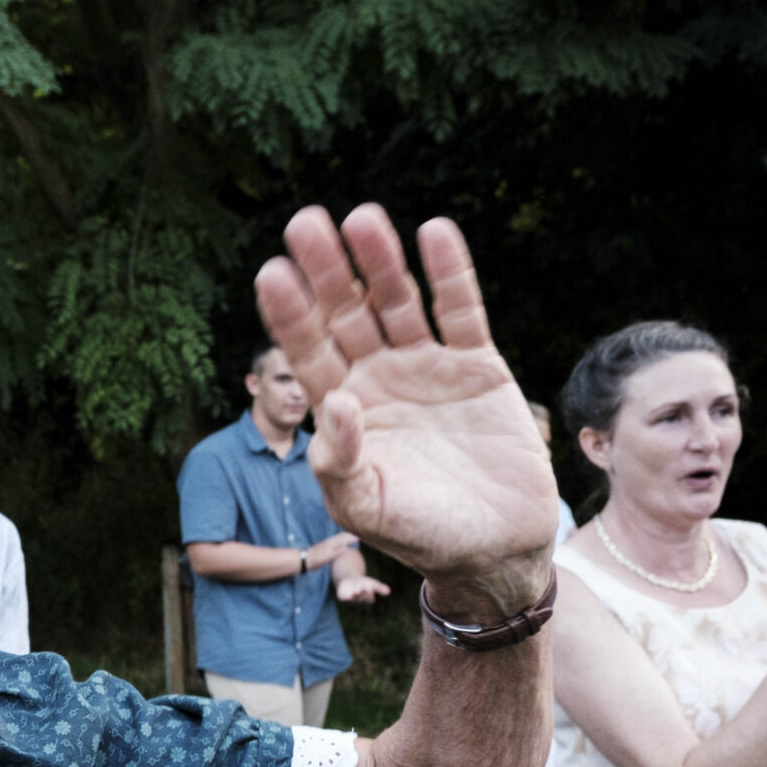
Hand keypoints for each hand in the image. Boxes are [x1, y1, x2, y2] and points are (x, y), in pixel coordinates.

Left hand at [256, 207, 558, 618]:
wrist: (494, 548)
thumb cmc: (419, 535)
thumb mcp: (365, 507)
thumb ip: (339, 461)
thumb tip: (334, 402)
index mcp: (340, 409)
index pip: (306, 350)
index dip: (289, 312)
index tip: (272, 272)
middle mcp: (377, 378)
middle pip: (345, 313)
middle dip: (327, 271)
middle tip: (305, 224)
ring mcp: (425, 367)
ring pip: (396, 301)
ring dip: (381, 261)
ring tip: (362, 217)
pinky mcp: (477, 365)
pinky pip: (460, 310)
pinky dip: (449, 272)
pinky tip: (434, 231)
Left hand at [336, 574, 391, 603]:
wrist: (349, 581)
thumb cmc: (363, 583)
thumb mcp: (372, 583)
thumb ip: (380, 587)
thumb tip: (389, 591)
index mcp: (367, 599)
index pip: (369, 598)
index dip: (369, 592)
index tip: (370, 586)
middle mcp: (359, 600)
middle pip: (361, 596)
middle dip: (362, 591)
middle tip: (363, 586)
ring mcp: (350, 599)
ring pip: (353, 597)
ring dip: (355, 593)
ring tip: (356, 589)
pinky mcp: (342, 597)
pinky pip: (344, 598)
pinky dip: (346, 596)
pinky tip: (348, 593)